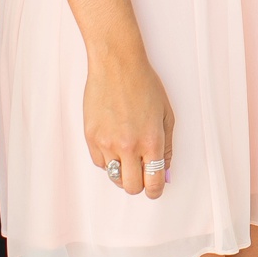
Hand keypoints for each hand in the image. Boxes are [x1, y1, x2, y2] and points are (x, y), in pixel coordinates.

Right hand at [84, 46, 174, 196]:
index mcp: (151, 141)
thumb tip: (164, 171)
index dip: (155, 190)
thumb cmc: (144, 85)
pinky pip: (100, 163)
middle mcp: (128, 146)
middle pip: (131, 187)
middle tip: (141, 173)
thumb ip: (167, 147)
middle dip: (139, 184)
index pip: (152, 183)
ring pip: (114, 177)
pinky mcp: (90, 137)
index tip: (154, 189)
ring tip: (127, 153)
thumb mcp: (166, 115)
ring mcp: (107, 143)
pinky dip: (108, 159)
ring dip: (122, 171)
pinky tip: (114, 142)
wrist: (116, 66)